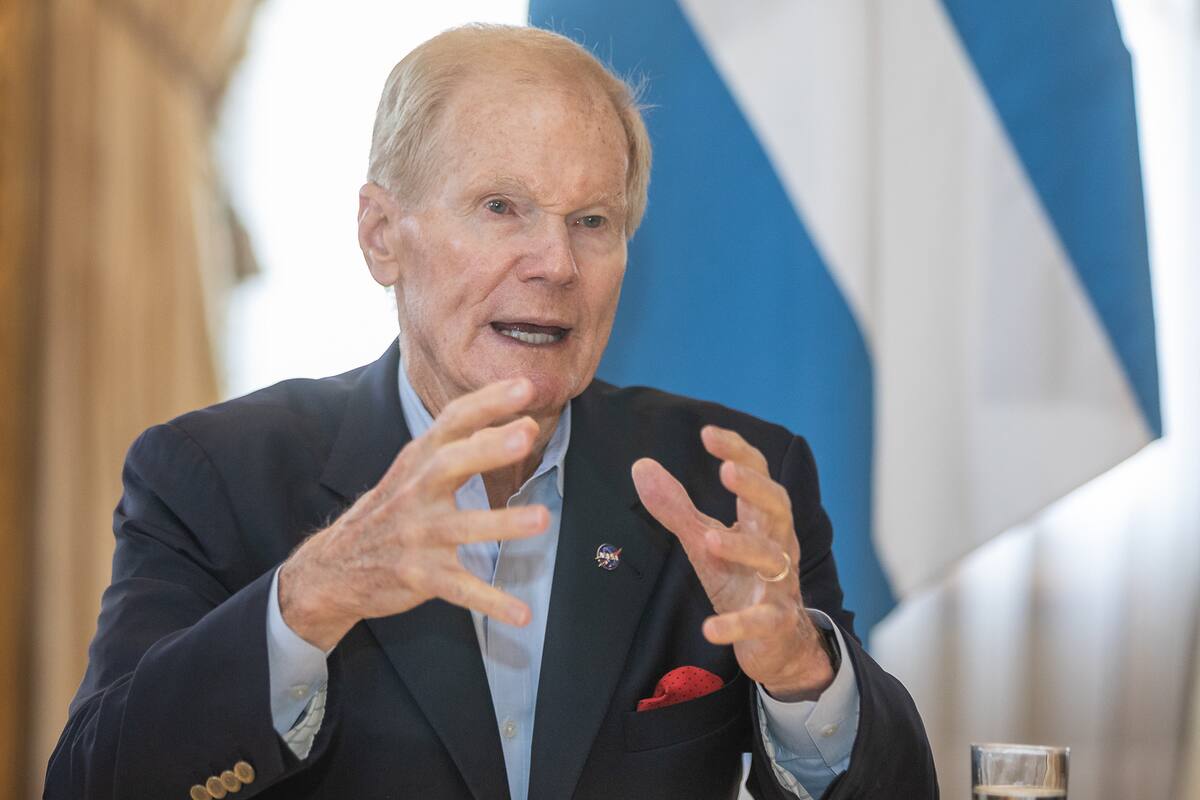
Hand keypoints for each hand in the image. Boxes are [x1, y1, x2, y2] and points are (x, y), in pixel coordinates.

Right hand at [278, 378, 548, 650]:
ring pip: (462, 527)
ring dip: (502, 522)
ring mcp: (416, 535)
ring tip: (543, 519)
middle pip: (451, 464)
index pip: (453, 421)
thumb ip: (464, 445)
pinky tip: (522, 614)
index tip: (525, 386)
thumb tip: (524, 424)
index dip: (489, 402)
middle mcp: (415, 492)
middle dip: (488, 448)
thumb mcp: (414, 470)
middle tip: (527, 434)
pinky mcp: (419, 576)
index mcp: (418, 460)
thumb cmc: (390, 510)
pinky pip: (461, 589)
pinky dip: (492, 603)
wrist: (333, 567)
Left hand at [631, 426, 832, 700]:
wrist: (777, 640)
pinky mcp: (774, 623)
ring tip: (710, 539)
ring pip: (772, 559)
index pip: (758, 475)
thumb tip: (640, 465)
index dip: (738, 452)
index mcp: (761, 519)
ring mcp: (780, 583)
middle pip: (778, 507)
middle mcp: (777, 544)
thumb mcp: (705, 540)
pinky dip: (737, 624)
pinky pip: (760, 621)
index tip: (708, 433)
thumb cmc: (740, 579)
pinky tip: (710, 628)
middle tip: (727, 471)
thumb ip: (676, 506)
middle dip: (755, 488)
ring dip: (743, 547)